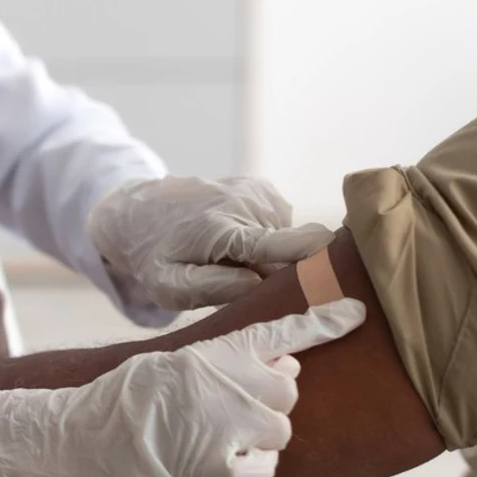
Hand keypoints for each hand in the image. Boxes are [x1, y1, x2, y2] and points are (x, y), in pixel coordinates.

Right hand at [0, 299, 366, 476]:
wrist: (84, 434)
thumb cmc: (131, 396)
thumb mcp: (179, 361)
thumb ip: (233, 360)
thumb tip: (288, 370)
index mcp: (215, 350)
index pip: (280, 332)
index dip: (325, 322)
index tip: (361, 315)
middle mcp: (227, 383)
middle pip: (288, 392)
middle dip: (269, 401)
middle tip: (230, 408)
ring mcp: (226, 425)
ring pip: (280, 430)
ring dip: (258, 437)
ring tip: (215, 435)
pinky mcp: (219, 467)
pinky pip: (265, 468)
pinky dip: (248, 468)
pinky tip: (215, 461)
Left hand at [89, 175, 335, 309]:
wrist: (139, 211)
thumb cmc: (153, 257)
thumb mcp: (168, 285)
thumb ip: (210, 288)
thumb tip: (256, 285)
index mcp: (218, 230)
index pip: (270, 243)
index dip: (304, 252)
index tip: (336, 255)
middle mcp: (242, 203)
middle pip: (287, 251)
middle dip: (278, 274)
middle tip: (242, 283)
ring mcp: (255, 191)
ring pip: (286, 239)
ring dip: (268, 257)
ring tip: (230, 259)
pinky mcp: (262, 188)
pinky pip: (281, 225)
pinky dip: (268, 239)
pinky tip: (238, 241)